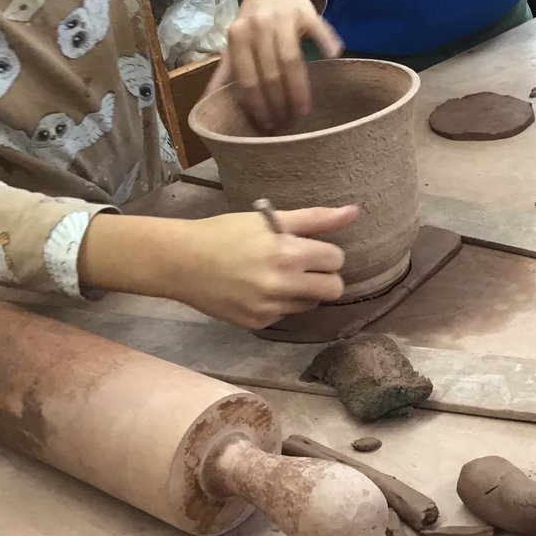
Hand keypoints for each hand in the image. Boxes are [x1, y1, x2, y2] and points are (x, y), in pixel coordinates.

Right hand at [79, 207, 357, 328]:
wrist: (182, 262)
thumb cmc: (226, 234)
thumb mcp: (270, 220)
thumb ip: (316, 218)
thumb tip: (353, 211)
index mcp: (287, 253)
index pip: (336, 260)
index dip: (326, 253)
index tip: (309, 249)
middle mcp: (281, 285)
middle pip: (333, 289)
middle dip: (324, 277)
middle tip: (303, 267)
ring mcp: (269, 308)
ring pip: (310, 304)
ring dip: (302, 292)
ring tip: (276, 277)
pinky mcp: (257, 324)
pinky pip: (285, 315)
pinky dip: (279, 304)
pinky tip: (257, 290)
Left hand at [209, 0, 342, 132]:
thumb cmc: (253, 18)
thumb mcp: (236, 41)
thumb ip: (225, 71)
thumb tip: (207, 104)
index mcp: (237, 35)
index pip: (248, 80)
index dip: (258, 107)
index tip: (267, 126)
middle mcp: (258, 25)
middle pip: (270, 74)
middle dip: (279, 105)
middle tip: (287, 124)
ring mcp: (283, 17)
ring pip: (291, 60)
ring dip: (299, 91)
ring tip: (303, 112)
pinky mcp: (306, 10)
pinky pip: (318, 31)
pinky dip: (326, 44)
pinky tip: (331, 59)